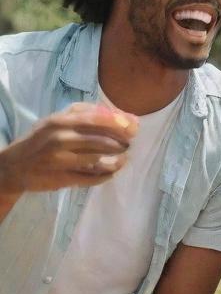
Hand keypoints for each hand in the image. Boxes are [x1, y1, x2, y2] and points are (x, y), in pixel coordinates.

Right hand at [0, 102, 136, 197]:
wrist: (14, 166)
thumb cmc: (42, 140)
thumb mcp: (57, 121)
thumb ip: (86, 114)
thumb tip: (122, 115)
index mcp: (59, 121)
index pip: (96, 119)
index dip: (119, 123)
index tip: (133, 127)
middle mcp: (59, 139)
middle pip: (101, 141)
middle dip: (121, 143)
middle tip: (128, 143)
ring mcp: (60, 161)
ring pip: (98, 161)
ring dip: (116, 160)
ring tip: (123, 158)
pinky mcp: (62, 179)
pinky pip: (92, 178)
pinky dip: (106, 175)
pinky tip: (112, 171)